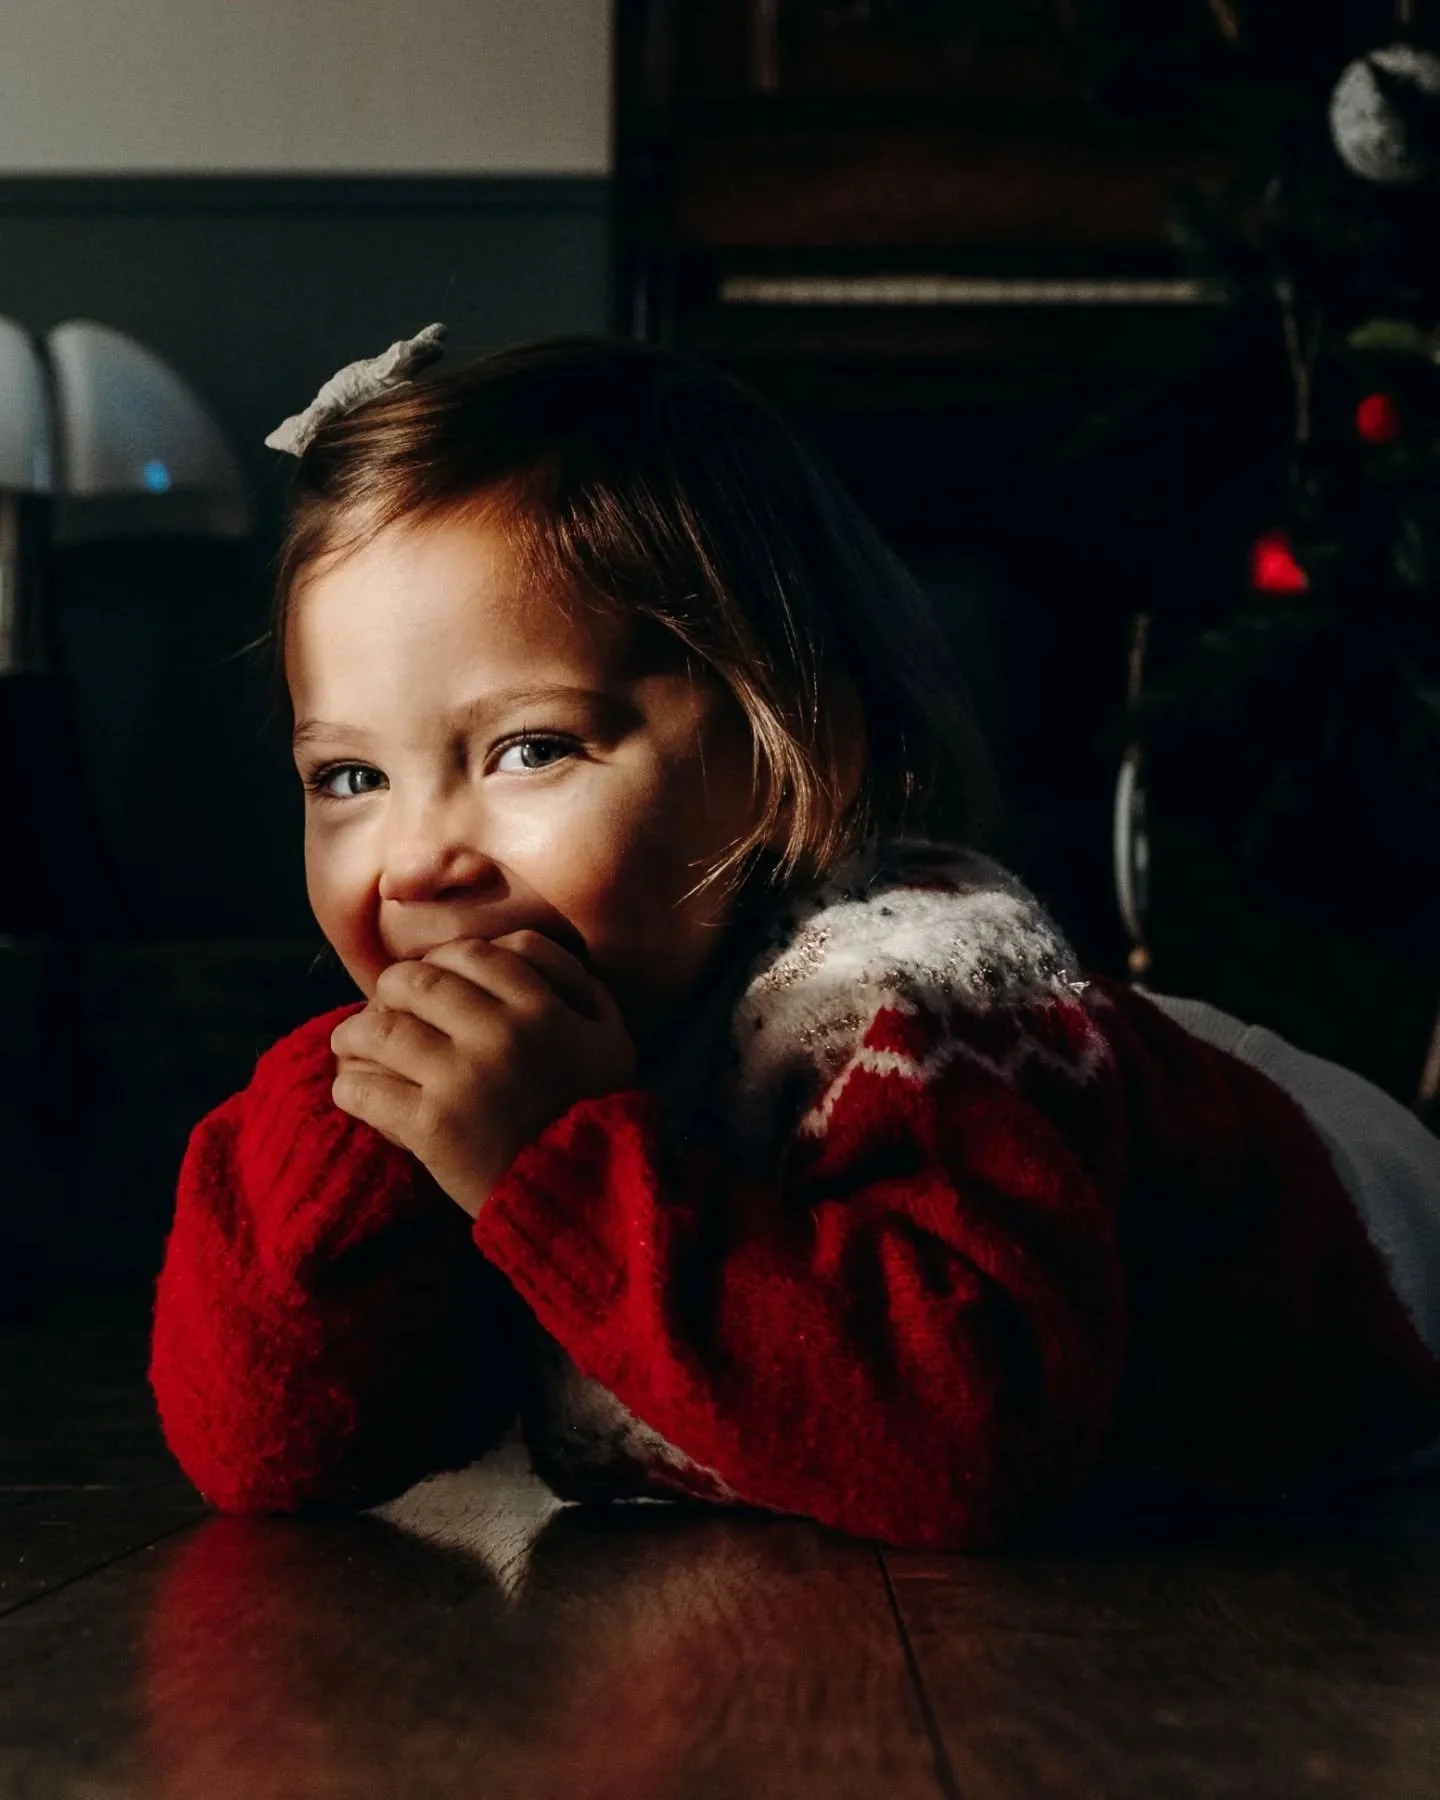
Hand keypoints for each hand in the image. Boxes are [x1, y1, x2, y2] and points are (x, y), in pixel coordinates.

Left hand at [329, 931, 635, 1218]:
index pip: (472, 953)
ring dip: (354, 1033)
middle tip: (384, 1004)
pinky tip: (353, 1091)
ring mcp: (462, 1080)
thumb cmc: (597, 1112)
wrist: (585, 1197)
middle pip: (418, 981)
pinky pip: (367, 1090)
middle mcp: (499, 1034)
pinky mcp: (432, 1128)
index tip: (432, 977)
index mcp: (541, 1008)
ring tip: (350, 1043)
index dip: (443, 958)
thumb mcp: (610, 1038)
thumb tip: (519, 947)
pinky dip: (350, 1087)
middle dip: (391, 988)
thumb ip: (579, 986)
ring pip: (380, 1029)